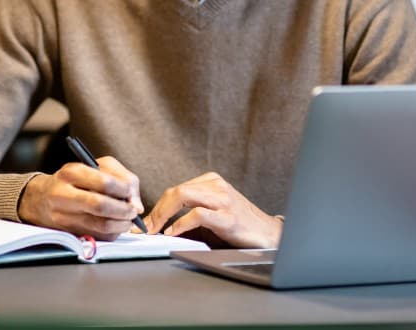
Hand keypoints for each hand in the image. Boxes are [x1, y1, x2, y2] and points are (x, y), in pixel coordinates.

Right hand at [18, 156, 142, 240]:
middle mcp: (63, 194)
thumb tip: (136, 204)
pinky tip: (115, 226)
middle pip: (100, 206)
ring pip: (100, 225)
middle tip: (134, 211)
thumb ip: (120, 178)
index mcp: (71, 172)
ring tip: (128, 220)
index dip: (124, 190)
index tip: (131, 193)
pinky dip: (112, 233)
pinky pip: (97, 237)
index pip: (103, 182)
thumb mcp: (94, 167)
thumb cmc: (74, 180)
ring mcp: (63, 217)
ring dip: (121, 224)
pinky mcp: (68, 233)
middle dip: (123, 210)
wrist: (41, 199)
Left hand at [144, 172, 282, 248]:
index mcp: (212, 181)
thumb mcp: (213, 213)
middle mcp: (216, 186)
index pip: (177, 190)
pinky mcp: (227, 217)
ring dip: (163, 215)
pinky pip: (197, 214)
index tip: (147, 222)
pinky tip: (172, 232)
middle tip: (146, 228)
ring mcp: (222, 200)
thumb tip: (161, 224)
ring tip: (154, 230)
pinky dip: (180, 224)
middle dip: (156, 210)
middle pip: (176, 191)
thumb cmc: (240, 225)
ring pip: (183, 196)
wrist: (269, 234)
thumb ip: (191, 213)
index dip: (158, 206)